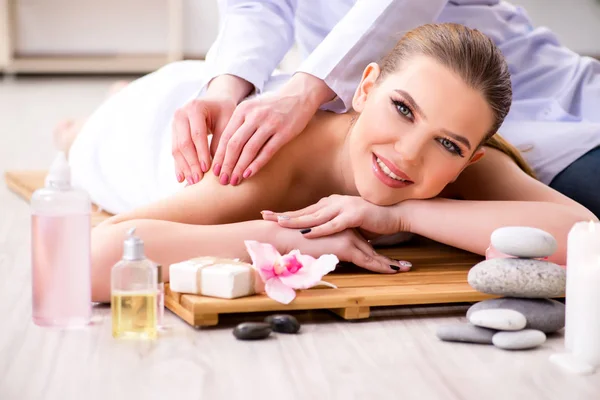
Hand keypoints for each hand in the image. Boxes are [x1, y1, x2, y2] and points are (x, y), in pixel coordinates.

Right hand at [171, 96, 235, 184]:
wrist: (215, 102)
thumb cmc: (225, 112)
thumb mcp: (228, 122)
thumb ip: (222, 141)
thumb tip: (217, 167)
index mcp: (195, 108)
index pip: (197, 135)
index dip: (201, 153)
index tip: (208, 169)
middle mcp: (181, 114)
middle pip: (184, 143)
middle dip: (192, 163)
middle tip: (198, 180)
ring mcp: (174, 124)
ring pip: (176, 149)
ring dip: (184, 167)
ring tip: (192, 182)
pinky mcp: (173, 133)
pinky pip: (174, 151)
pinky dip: (179, 165)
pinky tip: (182, 178)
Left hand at [212, 73, 334, 185]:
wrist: (299, 95)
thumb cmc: (272, 106)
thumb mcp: (252, 109)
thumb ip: (239, 124)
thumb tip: (224, 150)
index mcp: (243, 110)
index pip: (226, 136)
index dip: (219, 155)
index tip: (214, 171)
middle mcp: (254, 115)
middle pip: (235, 144)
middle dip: (226, 165)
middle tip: (222, 180)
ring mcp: (270, 123)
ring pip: (249, 150)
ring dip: (240, 168)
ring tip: (234, 181)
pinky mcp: (284, 132)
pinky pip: (267, 151)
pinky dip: (256, 164)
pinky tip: (249, 174)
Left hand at [263, 195, 408, 238]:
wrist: (396, 213)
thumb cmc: (373, 220)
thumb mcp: (348, 224)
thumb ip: (333, 227)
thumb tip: (319, 235)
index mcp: (331, 204)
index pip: (304, 210)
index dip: (286, 214)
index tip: (268, 216)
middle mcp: (334, 203)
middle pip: (304, 211)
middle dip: (284, 215)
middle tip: (265, 216)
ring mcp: (344, 207)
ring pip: (315, 215)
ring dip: (296, 220)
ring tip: (279, 224)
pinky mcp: (354, 215)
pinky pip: (333, 224)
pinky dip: (319, 228)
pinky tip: (307, 232)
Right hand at [274, 225, 410, 273]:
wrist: (284, 236)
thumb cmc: (293, 243)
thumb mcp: (314, 245)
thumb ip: (324, 250)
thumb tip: (328, 260)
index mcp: (340, 230)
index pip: (362, 243)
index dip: (376, 253)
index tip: (390, 261)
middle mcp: (347, 231)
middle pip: (372, 248)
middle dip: (388, 259)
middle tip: (406, 266)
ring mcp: (347, 236)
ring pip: (373, 254)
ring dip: (389, 263)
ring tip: (404, 269)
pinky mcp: (345, 245)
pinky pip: (367, 259)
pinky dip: (380, 266)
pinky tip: (392, 271)